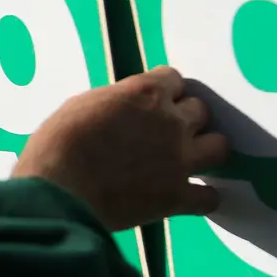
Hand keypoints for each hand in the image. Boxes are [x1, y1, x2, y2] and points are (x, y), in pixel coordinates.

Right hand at [13, 66, 228, 231]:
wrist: (58, 193)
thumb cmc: (57, 144)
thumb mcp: (83, 105)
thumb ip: (116, 104)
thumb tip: (125, 111)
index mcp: (146, 92)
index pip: (173, 78)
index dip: (163, 92)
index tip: (152, 103)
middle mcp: (172, 121)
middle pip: (200, 110)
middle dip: (185, 119)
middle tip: (165, 133)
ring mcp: (180, 160)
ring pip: (219, 147)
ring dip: (204, 150)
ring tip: (187, 160)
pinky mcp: (178, 197)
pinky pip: (210, 197)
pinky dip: (201, 197)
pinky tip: (188, 198)